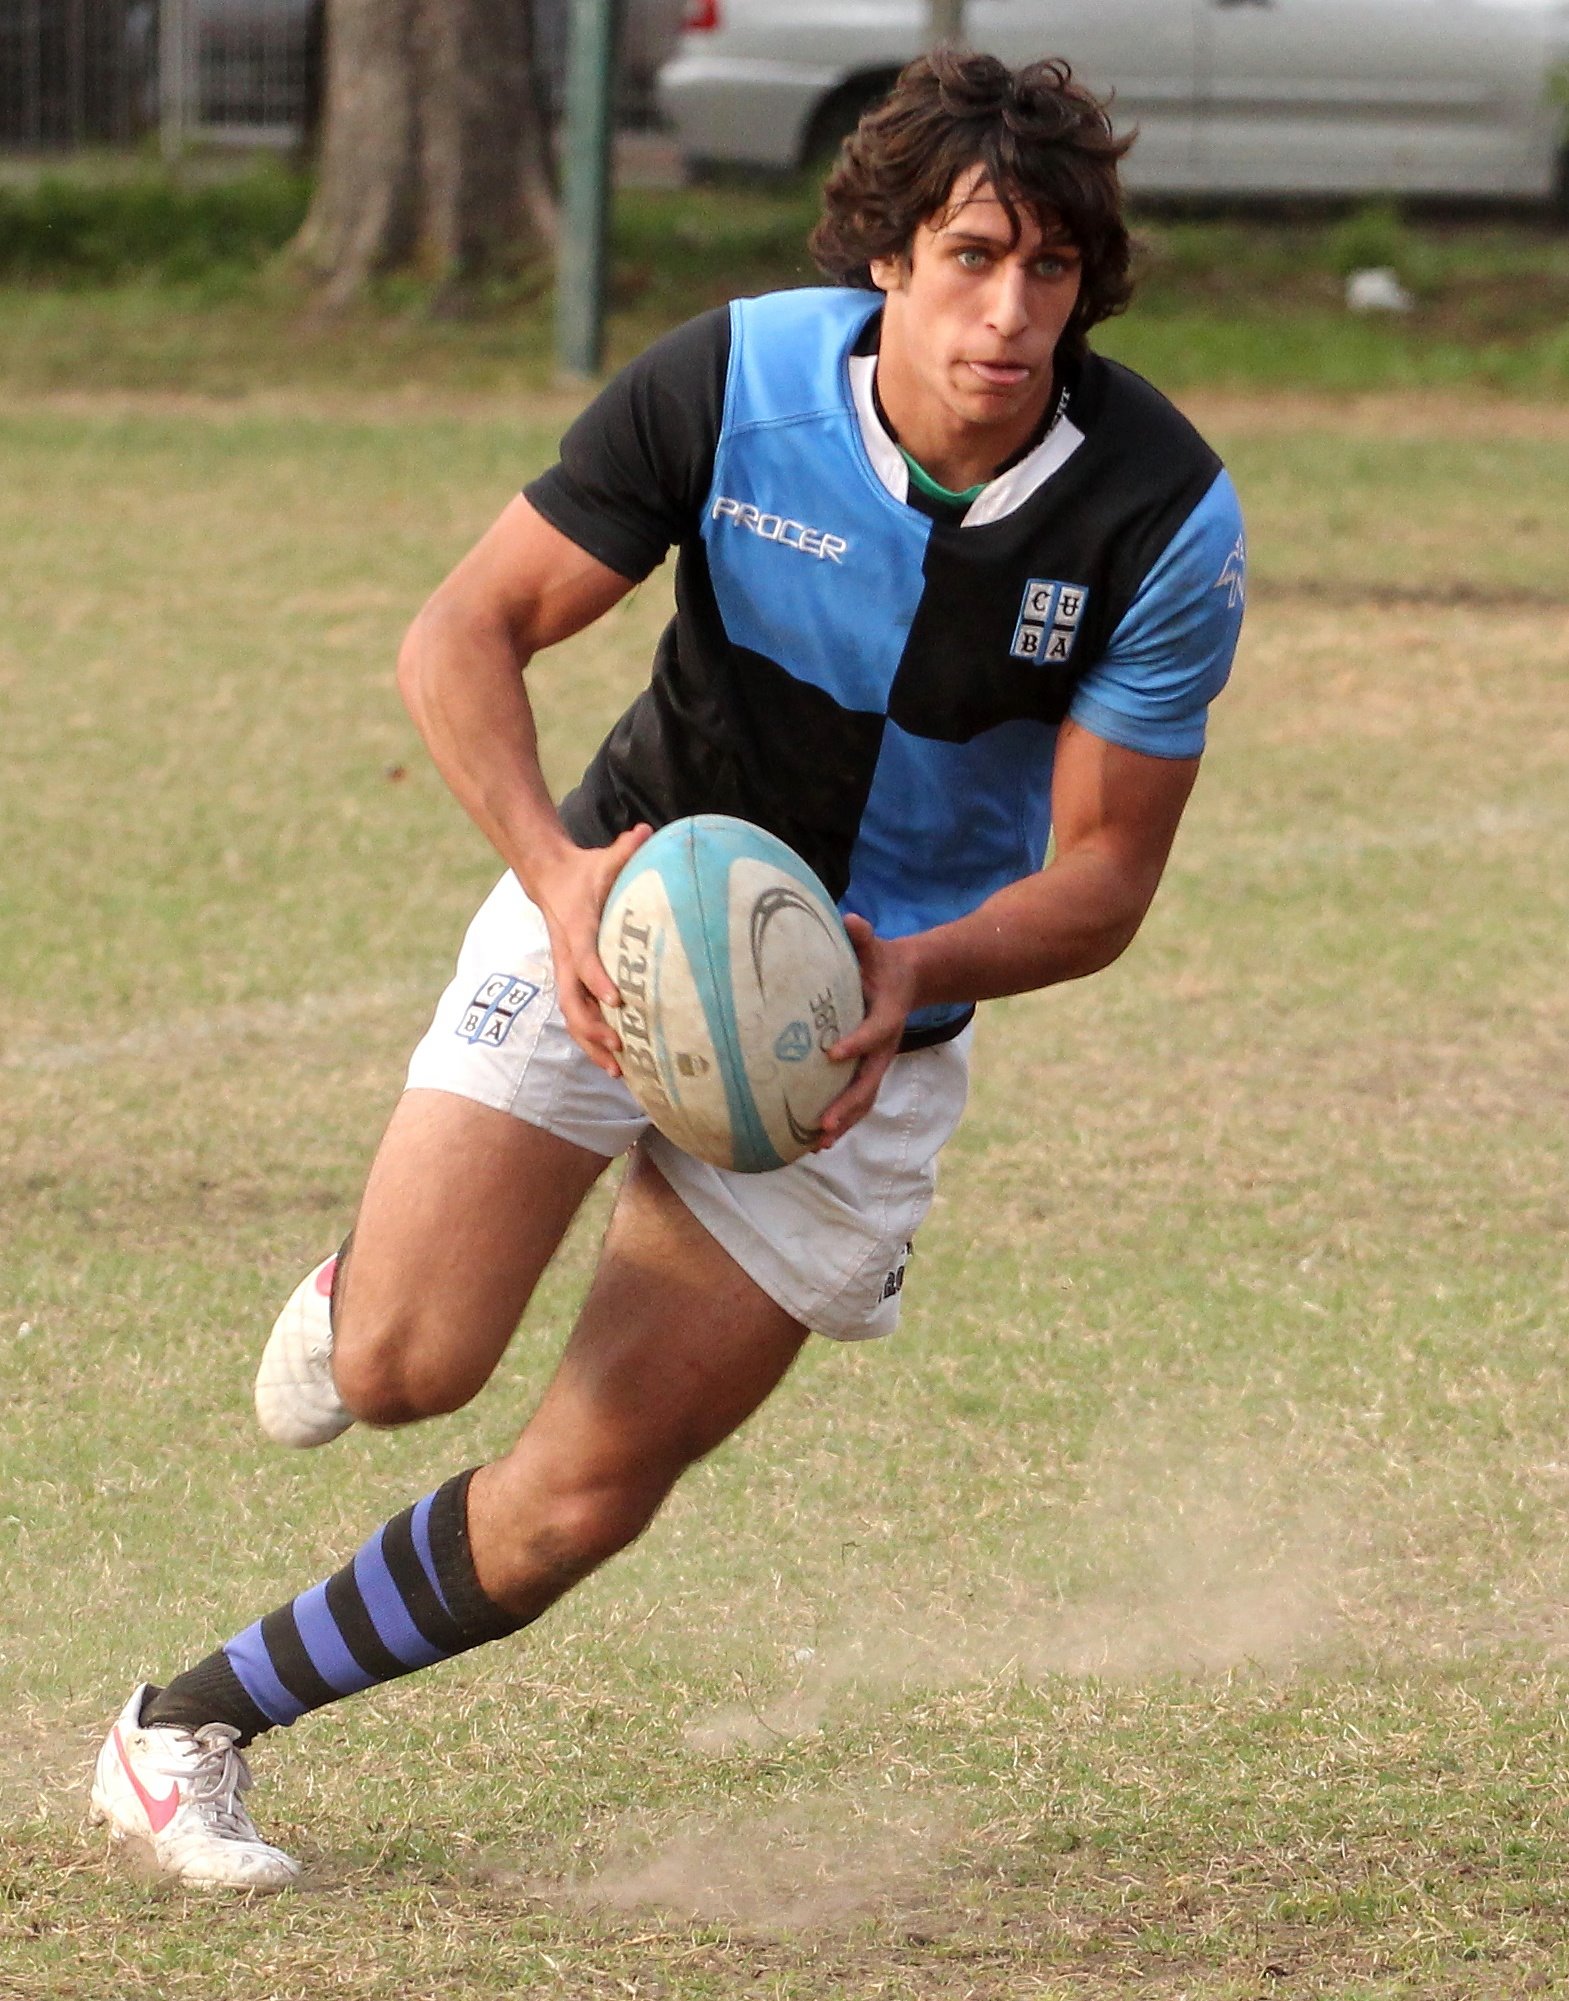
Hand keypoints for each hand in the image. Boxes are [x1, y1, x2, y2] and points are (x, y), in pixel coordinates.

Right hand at [528, 824, 651, 1074]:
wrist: (549, 878)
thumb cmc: (584, 871)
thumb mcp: (604, 858)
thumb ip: (625, 849)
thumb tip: (645, 831)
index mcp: (577, 930)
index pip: (585, 960)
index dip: (599, 981)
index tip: (619, 1001)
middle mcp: (567, 957)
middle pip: (573, 1002)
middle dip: (594, 1030)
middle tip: (620, 1051)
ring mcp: (567, 972)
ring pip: (574, 1016)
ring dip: (592, 1045)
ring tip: (617, 1072)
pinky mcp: (572, 980)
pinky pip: (580, 1016)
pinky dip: (593, 1041)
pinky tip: (616, 1064)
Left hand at [815, 916, 918, 1145]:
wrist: (909, 979)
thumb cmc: (882, 960)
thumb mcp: (875, 946)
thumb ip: (863, 936)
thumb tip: (852, 921)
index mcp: (887, 1016)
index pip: (873, 1033)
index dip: (855, 1043)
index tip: (831, 1054)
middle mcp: (883, 1046)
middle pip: (868, 1082)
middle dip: (846, 1105)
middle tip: (822, 1125)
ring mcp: (876, 1062)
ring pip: (863, 1099)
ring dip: (842, 1123)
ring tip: (816, 1145)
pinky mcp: (867, 1069)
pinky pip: (856, 1099)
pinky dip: (839, 1120)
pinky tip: (814, 1140)